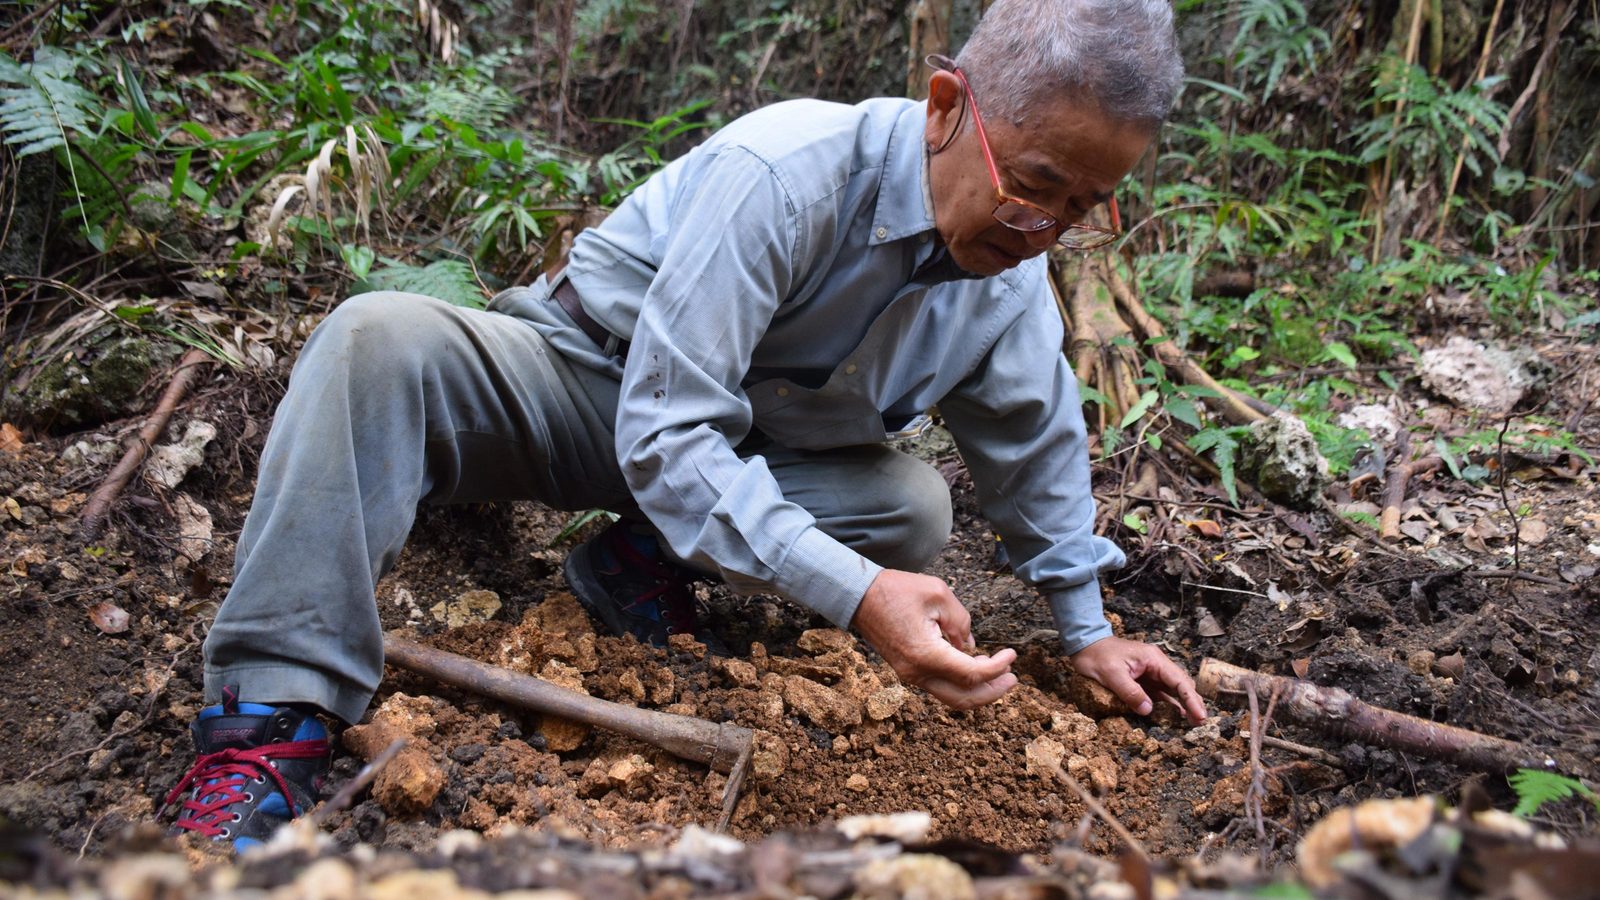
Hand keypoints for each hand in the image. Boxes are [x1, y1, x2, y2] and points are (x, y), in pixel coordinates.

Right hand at [852, 569, 1017, 709]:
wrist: (858, 595)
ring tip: (999, 674)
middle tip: (1013, 679)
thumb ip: (961, 620)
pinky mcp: (908, 670)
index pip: (972, 674)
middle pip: (963, 698)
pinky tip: (974, 665)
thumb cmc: (895, 590)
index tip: (1012, 655)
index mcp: (927, 654)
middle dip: (993, 691)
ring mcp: (911, 675)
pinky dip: (961, 682)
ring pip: (951, 696)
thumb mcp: (938, 593)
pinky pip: (940, 686)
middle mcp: (917, 672)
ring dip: (978, 690)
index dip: (998, 668)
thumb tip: (971, 645)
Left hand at [1070, 636, 1207, 724]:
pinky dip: (1167, 706)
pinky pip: (1159, 695)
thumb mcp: (1112, 675)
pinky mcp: (1143, 681)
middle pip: (1180, 686)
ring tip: (1191, 724)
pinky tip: (1173, 718)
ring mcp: (1150, 673)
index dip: (1191, 699)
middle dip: (1191, 704)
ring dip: (1181, 706)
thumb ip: (1130, 692)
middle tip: (1199, 724)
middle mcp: (1156, 666)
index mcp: (1153, 660)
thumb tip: (1148, 710)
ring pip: (1172, 691)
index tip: (1200, 716)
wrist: (1085, 644)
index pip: (1179, 681)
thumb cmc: (1097, 656)